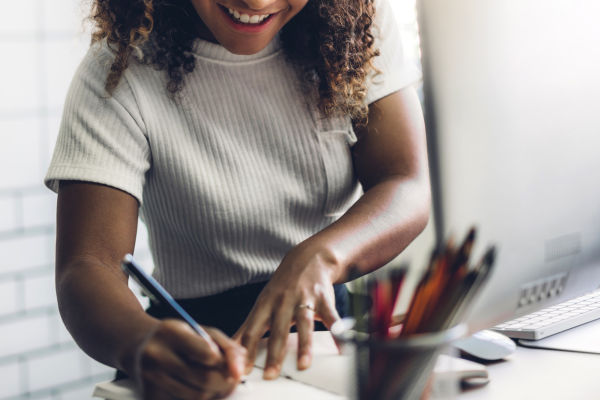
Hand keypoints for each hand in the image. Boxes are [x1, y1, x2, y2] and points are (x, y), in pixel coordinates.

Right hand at [129, 319, 245, 399]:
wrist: (138, 345)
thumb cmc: (175, 337)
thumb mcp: (200, 330)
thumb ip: (226, 345)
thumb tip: (241, 367)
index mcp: (171, 332)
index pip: (207, 354)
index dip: (225, 363)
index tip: (231, 365)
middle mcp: (157, 355)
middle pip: (204, 380)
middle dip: (226, 383)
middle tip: (232, 380)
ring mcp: (151, 377)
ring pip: (196, 397)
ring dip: (214, 394)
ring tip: (217, 383)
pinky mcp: (149, 395)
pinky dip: (198, 399)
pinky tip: (199, 389)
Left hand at [233, 244, 340, 379]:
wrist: (308, 259)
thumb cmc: (282, 288)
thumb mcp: (262, 304)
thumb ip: (247, 328)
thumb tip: (229, 349)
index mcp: (265, 306)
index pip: (253, 331)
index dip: (247, 350)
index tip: (244, 370)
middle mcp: (283, 302)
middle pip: (277, 331)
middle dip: (274, 353)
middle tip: (271, 374)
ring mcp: (304, 300)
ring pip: (303, 324)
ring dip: (304, 345)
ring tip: (303, 364)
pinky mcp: (324, 299)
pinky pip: (331, 317)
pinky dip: (338, 332)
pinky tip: (342, 347)